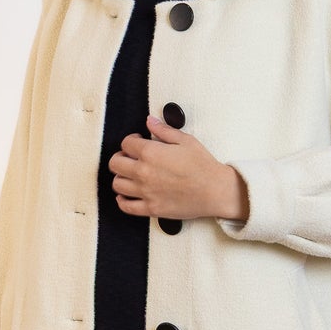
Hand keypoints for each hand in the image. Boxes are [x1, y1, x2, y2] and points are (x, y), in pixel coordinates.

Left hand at [109, 116, 248, 220]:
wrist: (215, 191)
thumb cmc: (203, 166)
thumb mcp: (185, 140)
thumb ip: (163, 130)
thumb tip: (150, 121)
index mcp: (151, 153)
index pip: (125, 143)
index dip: (130, 140)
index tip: (137, 142)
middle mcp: (143, 172)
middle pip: (115, 164)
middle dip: (120, 157)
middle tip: (129, 158)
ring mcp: (145, 192)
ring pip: (117, 184)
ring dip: (121, 178)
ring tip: (130, 176)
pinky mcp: (151, 208)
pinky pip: (126, 207)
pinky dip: (122, 201)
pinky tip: (126, 196)